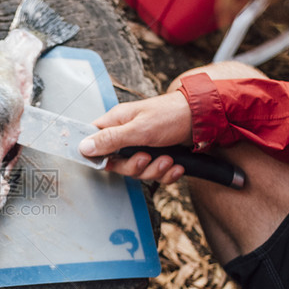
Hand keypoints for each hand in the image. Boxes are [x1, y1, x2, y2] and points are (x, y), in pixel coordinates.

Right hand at [78, 90, 192, 182]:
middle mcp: (127, 135)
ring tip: (168, 160)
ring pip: (137, 171)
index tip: (108, 161)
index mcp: (117, 122)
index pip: (94, 141)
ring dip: (154, 170)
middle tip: (147, 157)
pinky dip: (167, 173)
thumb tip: (83, 146)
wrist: (205, 120)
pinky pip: (154, 174)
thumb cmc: (172, 115)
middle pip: (117, 163)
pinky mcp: (158, 156)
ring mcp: (143, 147)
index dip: (97, 154)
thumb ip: (110, 139)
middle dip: (135, 166)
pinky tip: (176, 166)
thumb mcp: (139, 129)